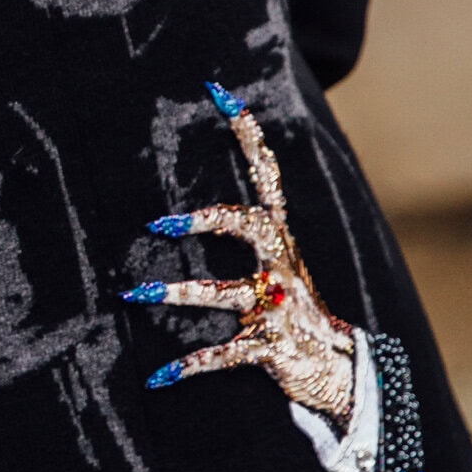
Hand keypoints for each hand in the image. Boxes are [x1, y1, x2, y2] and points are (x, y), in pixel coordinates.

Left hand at [127, 82, 355, 420]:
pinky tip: (157, 376)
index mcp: (279, 241)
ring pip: (223, 294)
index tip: (223, 95)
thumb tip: (210, 194)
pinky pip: (223, 354)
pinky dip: (188, 365)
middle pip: (249, 227)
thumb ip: (252, 228)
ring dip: (176, 293)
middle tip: (159, 222)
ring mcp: (274, 307)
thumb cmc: (291, 309)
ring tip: (134, 295)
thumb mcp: (278, 265)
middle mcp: (279, 267)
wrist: (338, 372)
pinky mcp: (269, 347)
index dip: (249, 136)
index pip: (267, 176)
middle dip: (207, 219)